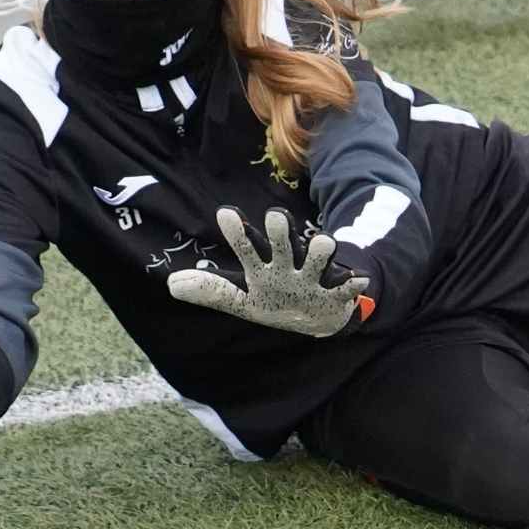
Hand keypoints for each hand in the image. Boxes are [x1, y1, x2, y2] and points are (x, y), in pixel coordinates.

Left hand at [167, 206, 373, 337]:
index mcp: (264, 268)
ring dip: (322, 251)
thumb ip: (211, 290)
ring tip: (323, 243)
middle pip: (283, 243)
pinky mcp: (338, 293)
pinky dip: (352, 283)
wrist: (320, 315)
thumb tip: (171, 285)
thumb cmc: (278, 300)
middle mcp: (289, 266)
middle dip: (280, 231)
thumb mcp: (243, 300)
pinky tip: (357, 280)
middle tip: (276, 216)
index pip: (247, 247)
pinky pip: (347, 286)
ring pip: (319, 258)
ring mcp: (315, 278)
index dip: (237, 232)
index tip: (224, 213)